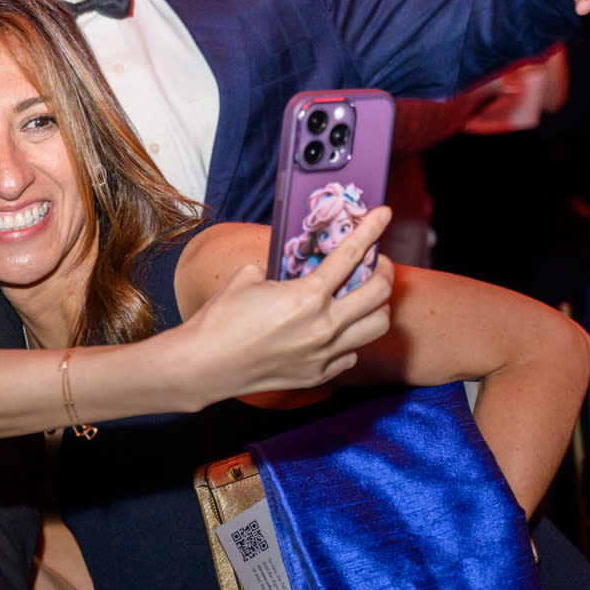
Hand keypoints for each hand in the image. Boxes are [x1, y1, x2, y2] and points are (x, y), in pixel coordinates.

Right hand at [191, 207, 394, 399]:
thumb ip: (279, 270)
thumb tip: (291, 267)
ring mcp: (324, 354)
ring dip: (378, 307)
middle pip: (379, 293)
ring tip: (366, 298)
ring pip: (377, 327)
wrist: (205, 365)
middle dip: (384, 270)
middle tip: (377, 262)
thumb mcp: (248, 278)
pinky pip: (352, 354)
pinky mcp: (318, 375)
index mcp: (307, 296)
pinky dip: (351, 339)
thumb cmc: (221, 319)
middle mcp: (324, 326)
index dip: (371, 230)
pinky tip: (337, 331)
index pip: (350, 255)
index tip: (384, 214)